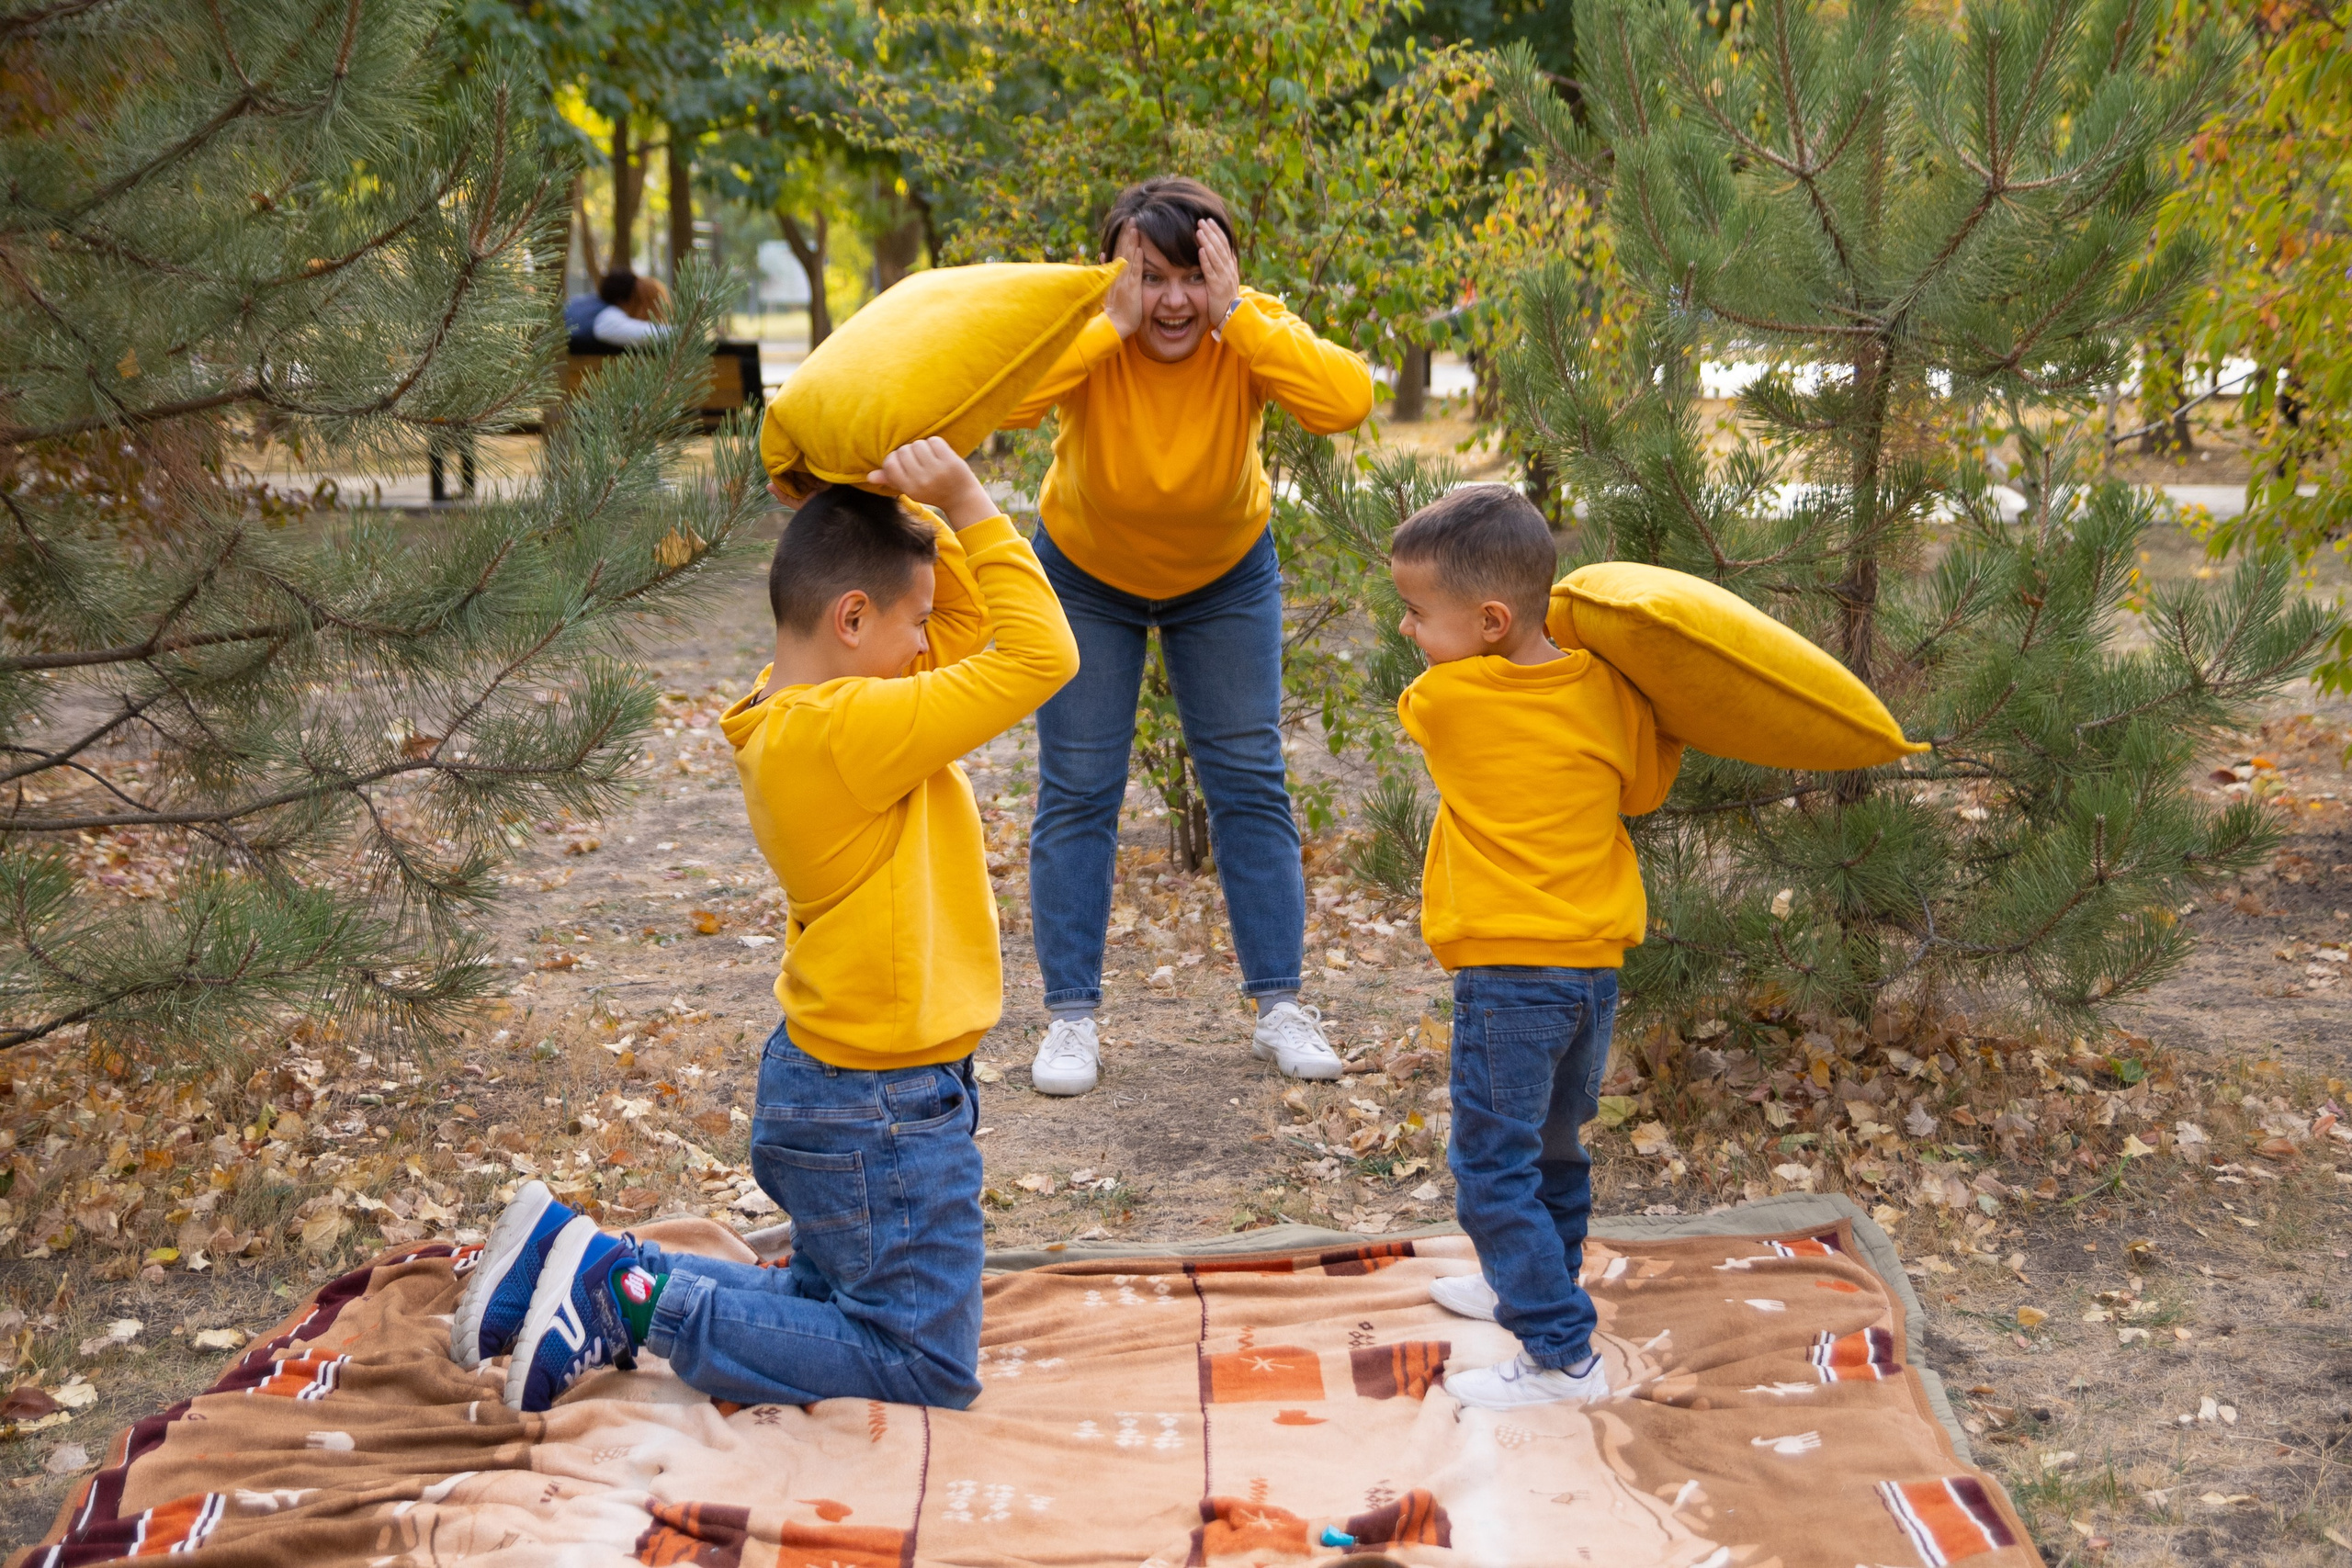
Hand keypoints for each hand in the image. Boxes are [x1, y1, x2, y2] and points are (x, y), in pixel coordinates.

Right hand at [868, 437, 995, 530]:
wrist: (961, 498)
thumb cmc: (932, 491)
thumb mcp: (910, 489)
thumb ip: (891, 480)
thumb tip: (869, 476)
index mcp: (910, 488)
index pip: (890, 463)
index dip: (894, 458)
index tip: (903, 461)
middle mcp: (922, 480)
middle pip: (904, 451)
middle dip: (909, 451)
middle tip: (918, 459)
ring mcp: (937, 471)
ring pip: (918, 444)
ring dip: (922, 446)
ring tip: (928, 456)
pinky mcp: (950, 461)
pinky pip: (934, 441)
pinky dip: (935, 443)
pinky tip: (938, 452)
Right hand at [1103, 226, 1144, 338]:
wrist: (1114, 325)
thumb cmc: (1114, 309)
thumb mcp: (1107, 287)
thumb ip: (1106, 270)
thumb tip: (1103, 254)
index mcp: (1113, 274)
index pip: (1118, 251)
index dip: (1122, 237)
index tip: (1126, 223)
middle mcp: (1117, 275)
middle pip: (1122, 250)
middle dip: (1127, 234)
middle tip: (1132, 218)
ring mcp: (1124, 281)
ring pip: (1128, 257)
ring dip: (1131, 242)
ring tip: (1135, 227)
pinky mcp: (1131, 289)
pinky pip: (1134, 272)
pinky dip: (1136, 260)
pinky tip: (1139, 249)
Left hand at [1196, 219, 1240, 325]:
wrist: (1232, 317)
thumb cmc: (1226, 300)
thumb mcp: (1226, 280)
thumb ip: (1223, 267)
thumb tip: (1221, 253)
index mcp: (1230, 267)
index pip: (1224, 245)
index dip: (1217, 232)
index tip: (1210, 221)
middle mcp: (1229, 270)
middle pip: (1220, 247)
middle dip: (1211, 232)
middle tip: (1202, 220)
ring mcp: (1223, 278)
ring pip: (1216, 256)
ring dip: (1207, 242)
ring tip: (1199, 230)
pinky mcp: (1216, 288)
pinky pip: (1211, 272)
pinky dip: (1206, 260)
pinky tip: (1201, 250)